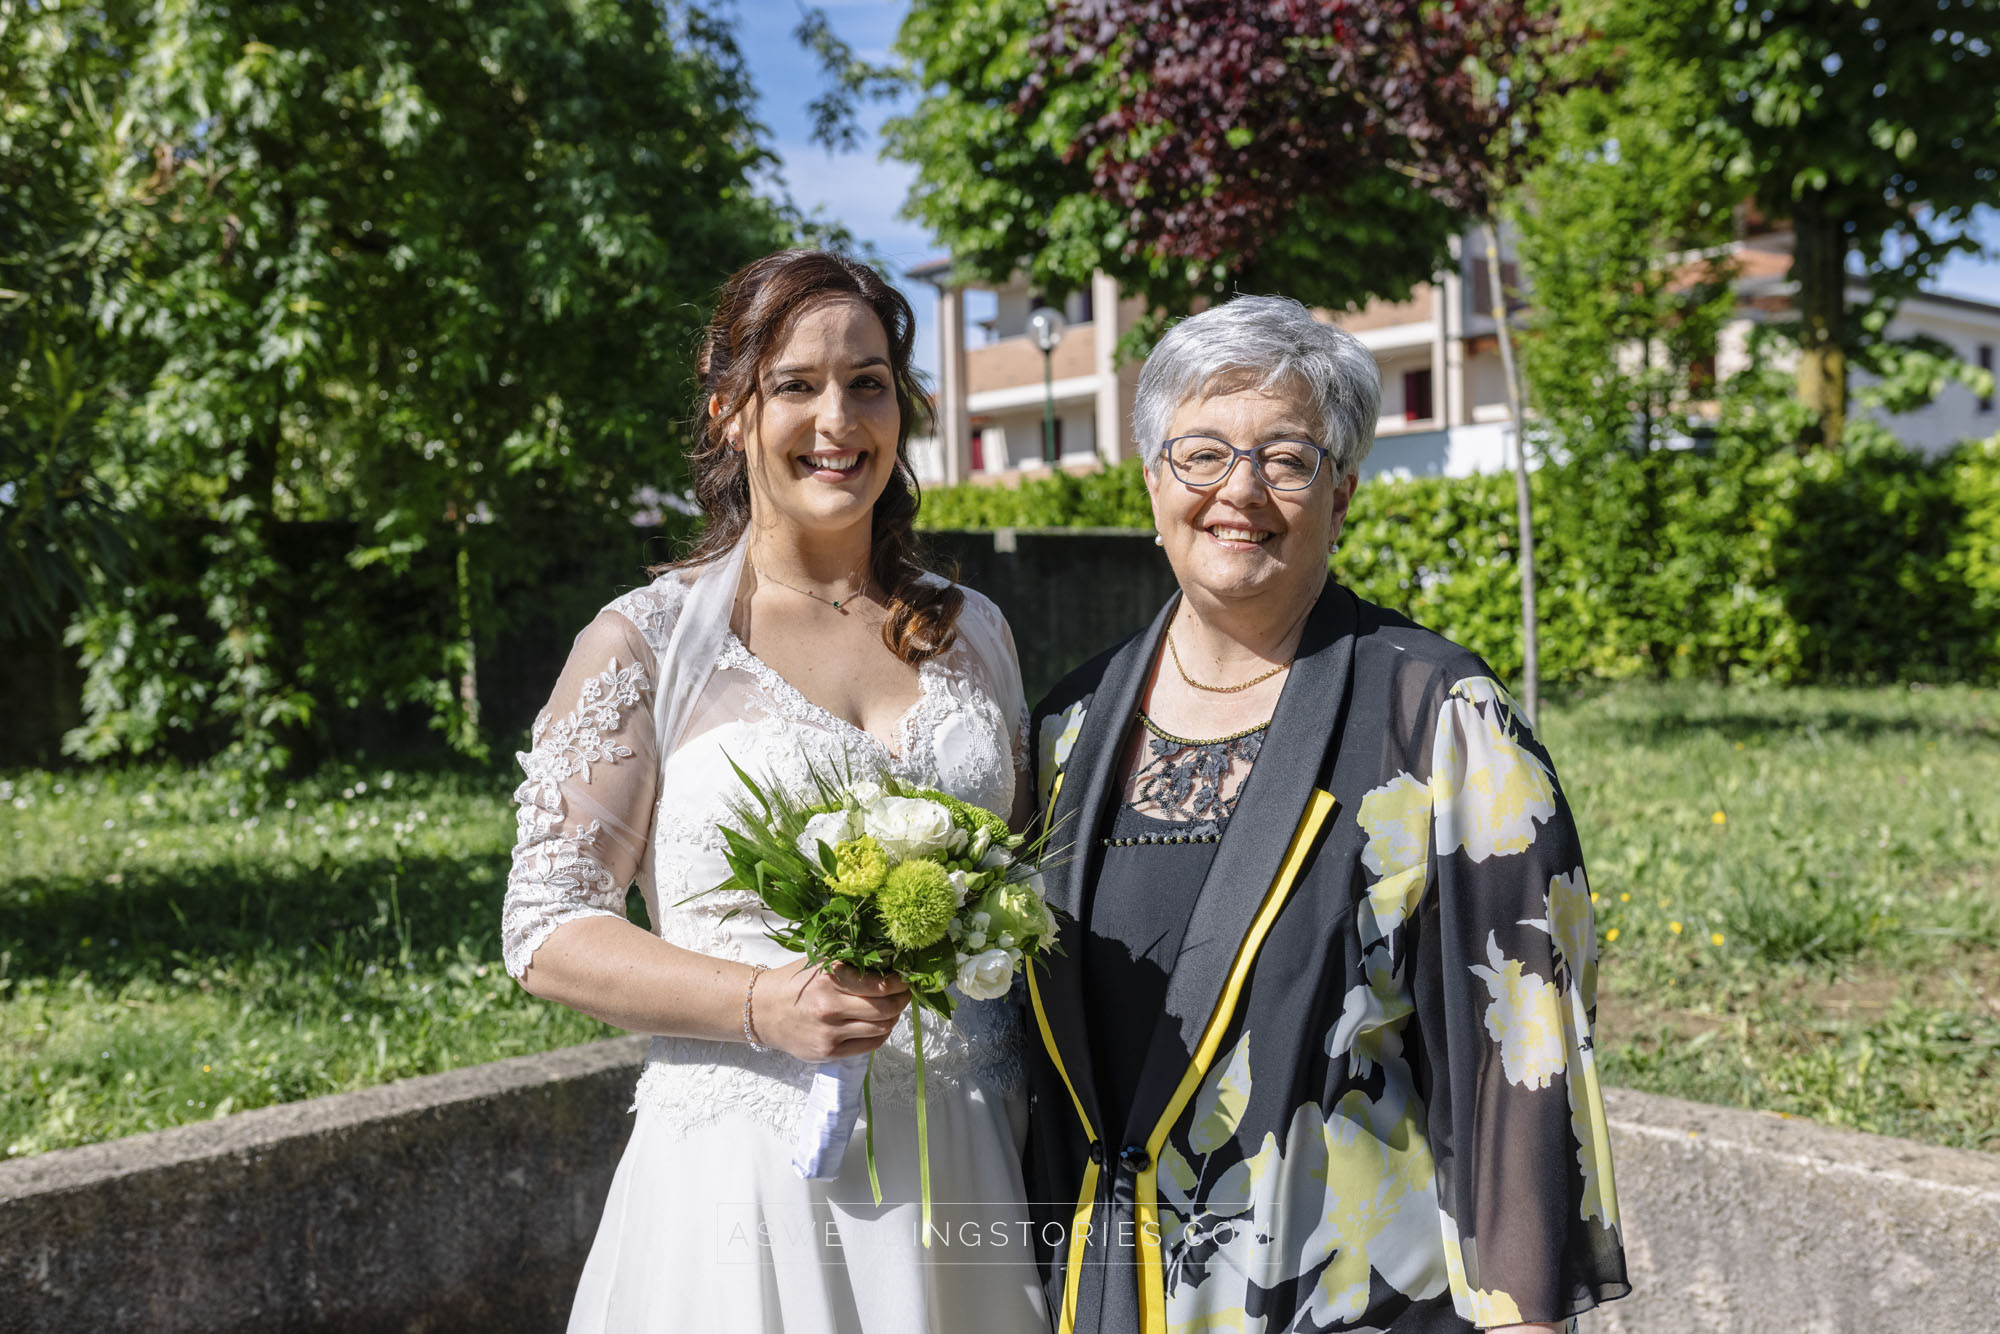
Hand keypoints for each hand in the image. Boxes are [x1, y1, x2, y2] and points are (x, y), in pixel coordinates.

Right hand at [755, 959, 910, 1063]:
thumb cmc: (794, 983)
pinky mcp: (827, 1052)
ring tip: (891, 1010)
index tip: (905, 979)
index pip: (880, 985)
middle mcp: (830, 1007)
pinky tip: (877, 1025)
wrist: (761, 1010)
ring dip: (892, 1019)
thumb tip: (891, 965)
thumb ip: (852, 964)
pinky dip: (880, 1035)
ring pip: (880, 1029)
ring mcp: (829, 1033)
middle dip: (901, 1001)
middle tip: (904, 995)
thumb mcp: (820, 963)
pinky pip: (868, 1046)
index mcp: (830, 979)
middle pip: (885, 1009)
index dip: (900, 983)